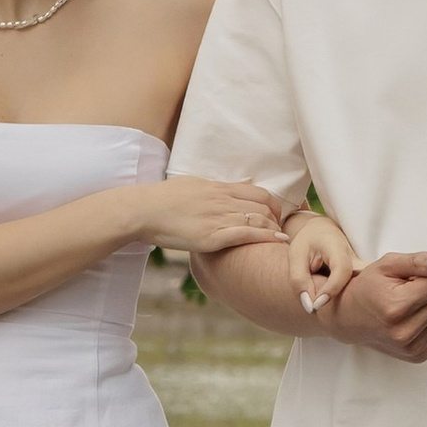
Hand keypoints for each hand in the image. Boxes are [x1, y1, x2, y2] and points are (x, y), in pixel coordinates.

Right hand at [155, 174, 286, 258]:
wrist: (143, 210)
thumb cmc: (163, 199)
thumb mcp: (193, 185)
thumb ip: (216, 188)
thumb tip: (235, 186)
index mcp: (218, 188)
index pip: (258, 192)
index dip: (273, 204)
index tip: (277, 215)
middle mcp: (221, 200)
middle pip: (262, 206)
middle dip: (277, 219)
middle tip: (282, 230)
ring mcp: (217, 218)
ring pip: (258, 219)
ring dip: (274, 229)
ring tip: (283, 238)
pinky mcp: (211, 236)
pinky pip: (245, 234)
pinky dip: (265, 237)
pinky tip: (277, 241)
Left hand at [284, 206, 363, 314]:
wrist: (321, 231)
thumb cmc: (307, 243)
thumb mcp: (295, 257)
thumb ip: (299, 282)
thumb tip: (310, 308)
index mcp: (338, 247)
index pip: (342, 271)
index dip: (331, 290)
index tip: (316, 305)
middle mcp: (355, 258)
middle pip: (363, 281)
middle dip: (355, 299)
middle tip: (336, 314)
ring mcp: (361, 268)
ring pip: (366, 287)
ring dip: (356, 301)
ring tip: (343, 315)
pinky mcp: (362, 277)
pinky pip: (363, 290)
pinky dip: (356, 300)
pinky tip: (347, 312)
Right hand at [329, 252, 426, 361]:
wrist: (349, 317)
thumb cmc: (369, 287)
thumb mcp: (388, 265)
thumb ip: (418, 261)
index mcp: (396, 307)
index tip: (411, 278)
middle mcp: (404, 331)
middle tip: (409, 290)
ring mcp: (411, 347)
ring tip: (409, 303)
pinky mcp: (418, 355)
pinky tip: (414, 316)